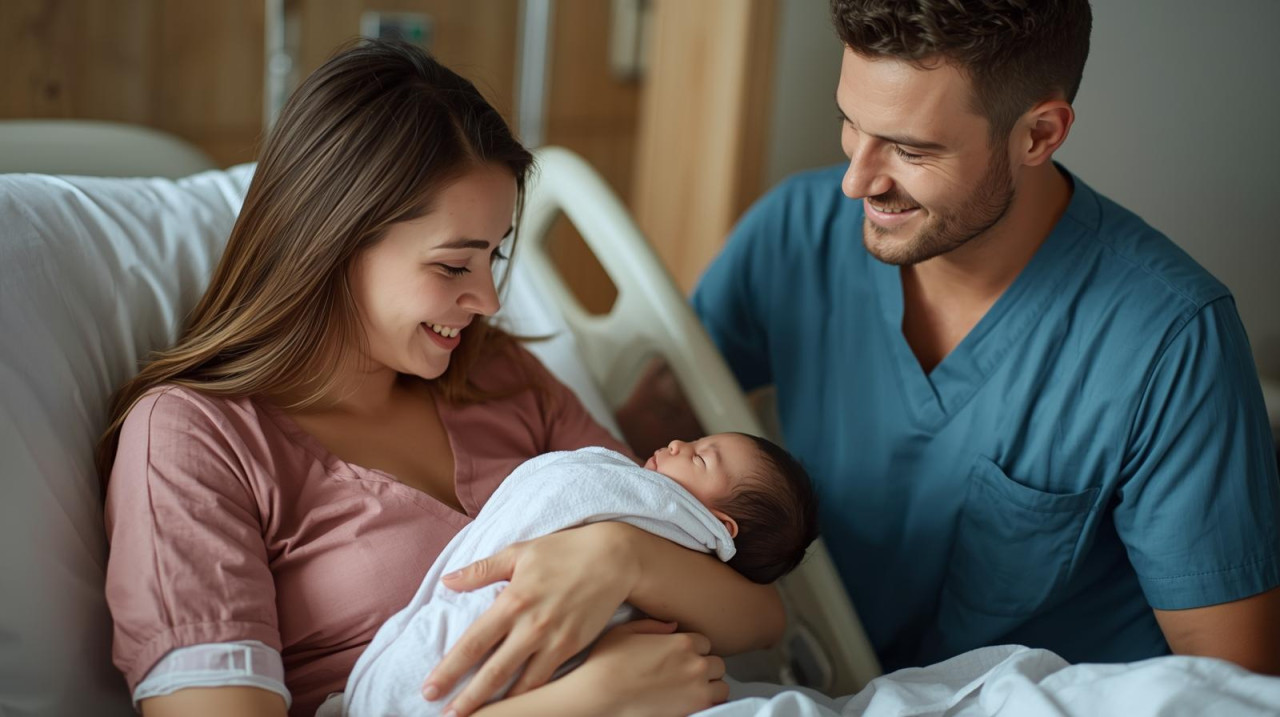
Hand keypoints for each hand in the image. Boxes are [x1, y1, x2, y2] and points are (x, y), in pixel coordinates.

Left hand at [423, 523, 638, 715]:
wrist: (613, 558)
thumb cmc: (563, 551)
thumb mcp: (518, 552)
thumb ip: (481, 570)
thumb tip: (447, 581)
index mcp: (512, 601)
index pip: (473, 642)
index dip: (450, 668)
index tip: (430, 688)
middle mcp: (532, 625)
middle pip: (493, 671)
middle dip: (468, 698)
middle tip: (446, 716)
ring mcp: (554, 640)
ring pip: (521, 684)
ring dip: (498, 705)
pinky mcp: (572, 648)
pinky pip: (546, 678)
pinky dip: (528, 695)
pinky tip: (514, 707)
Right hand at [569, 619, 728, 716]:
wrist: (599, 697)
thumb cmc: (606, 665)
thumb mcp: (625, 632)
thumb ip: (653, 625)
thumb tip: (672, 626)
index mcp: (681, 642)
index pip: (704, 642)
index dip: (693, 649)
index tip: (682, 657)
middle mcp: (694, 664)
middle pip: (716, 663)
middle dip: (703, 667)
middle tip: (686, 674)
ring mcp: (697, 689)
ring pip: (721, 685)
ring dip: (710, 686)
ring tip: (692, 690)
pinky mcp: (694, 709)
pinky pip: (717, 705)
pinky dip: (709, 704)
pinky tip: (692, 702)